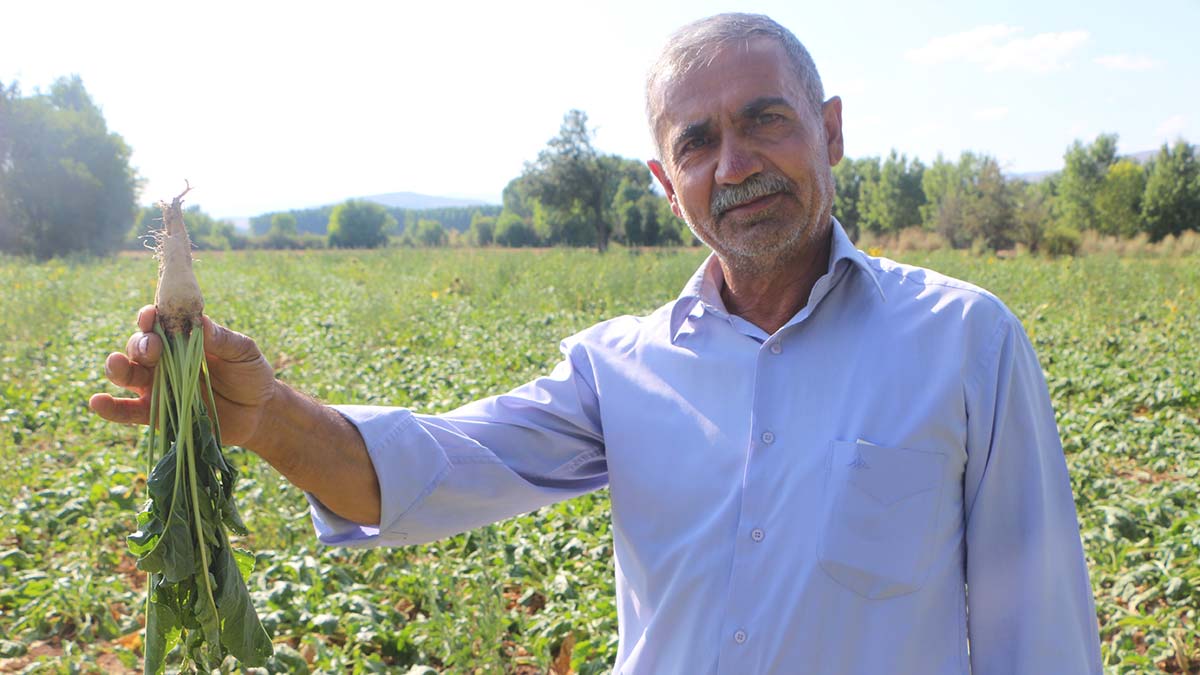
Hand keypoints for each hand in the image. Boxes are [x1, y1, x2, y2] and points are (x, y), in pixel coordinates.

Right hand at [89, 305, 277, 448]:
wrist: (258, 412)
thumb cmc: (251, 374)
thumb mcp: (244, 352)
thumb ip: (223, 339)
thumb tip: (201, 322)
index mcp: (182, 338)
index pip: (158, 322)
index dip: (150, 317)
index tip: (151, 315)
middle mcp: (164, 359)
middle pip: (138, 346)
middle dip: (140, 344)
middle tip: (152, 348)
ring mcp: (157, 386)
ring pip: (128, 374)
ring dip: (118, 367)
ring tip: (117, 364)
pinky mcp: (156, 414)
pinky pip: (128, 411)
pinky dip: (111, 408)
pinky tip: (97, 402)